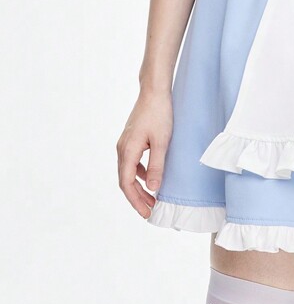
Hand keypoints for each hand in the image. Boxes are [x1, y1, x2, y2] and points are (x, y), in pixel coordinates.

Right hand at [116, 88, 172, 218]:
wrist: (154, 91)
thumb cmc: (159, 113)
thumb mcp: (161, 141)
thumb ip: (157, 165)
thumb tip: (152, 188)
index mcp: (127, 151)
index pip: (126, 184)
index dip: (136, 200)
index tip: (146, 212)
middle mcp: (122, 148)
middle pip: (125, 180)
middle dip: (137, 197)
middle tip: (150, 210)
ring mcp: (125, 143)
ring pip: (128, 172)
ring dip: (138, 186)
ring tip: (152, 198)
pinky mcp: (131, 139)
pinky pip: (132, 162)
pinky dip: (139, 174)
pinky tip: (150, 177)